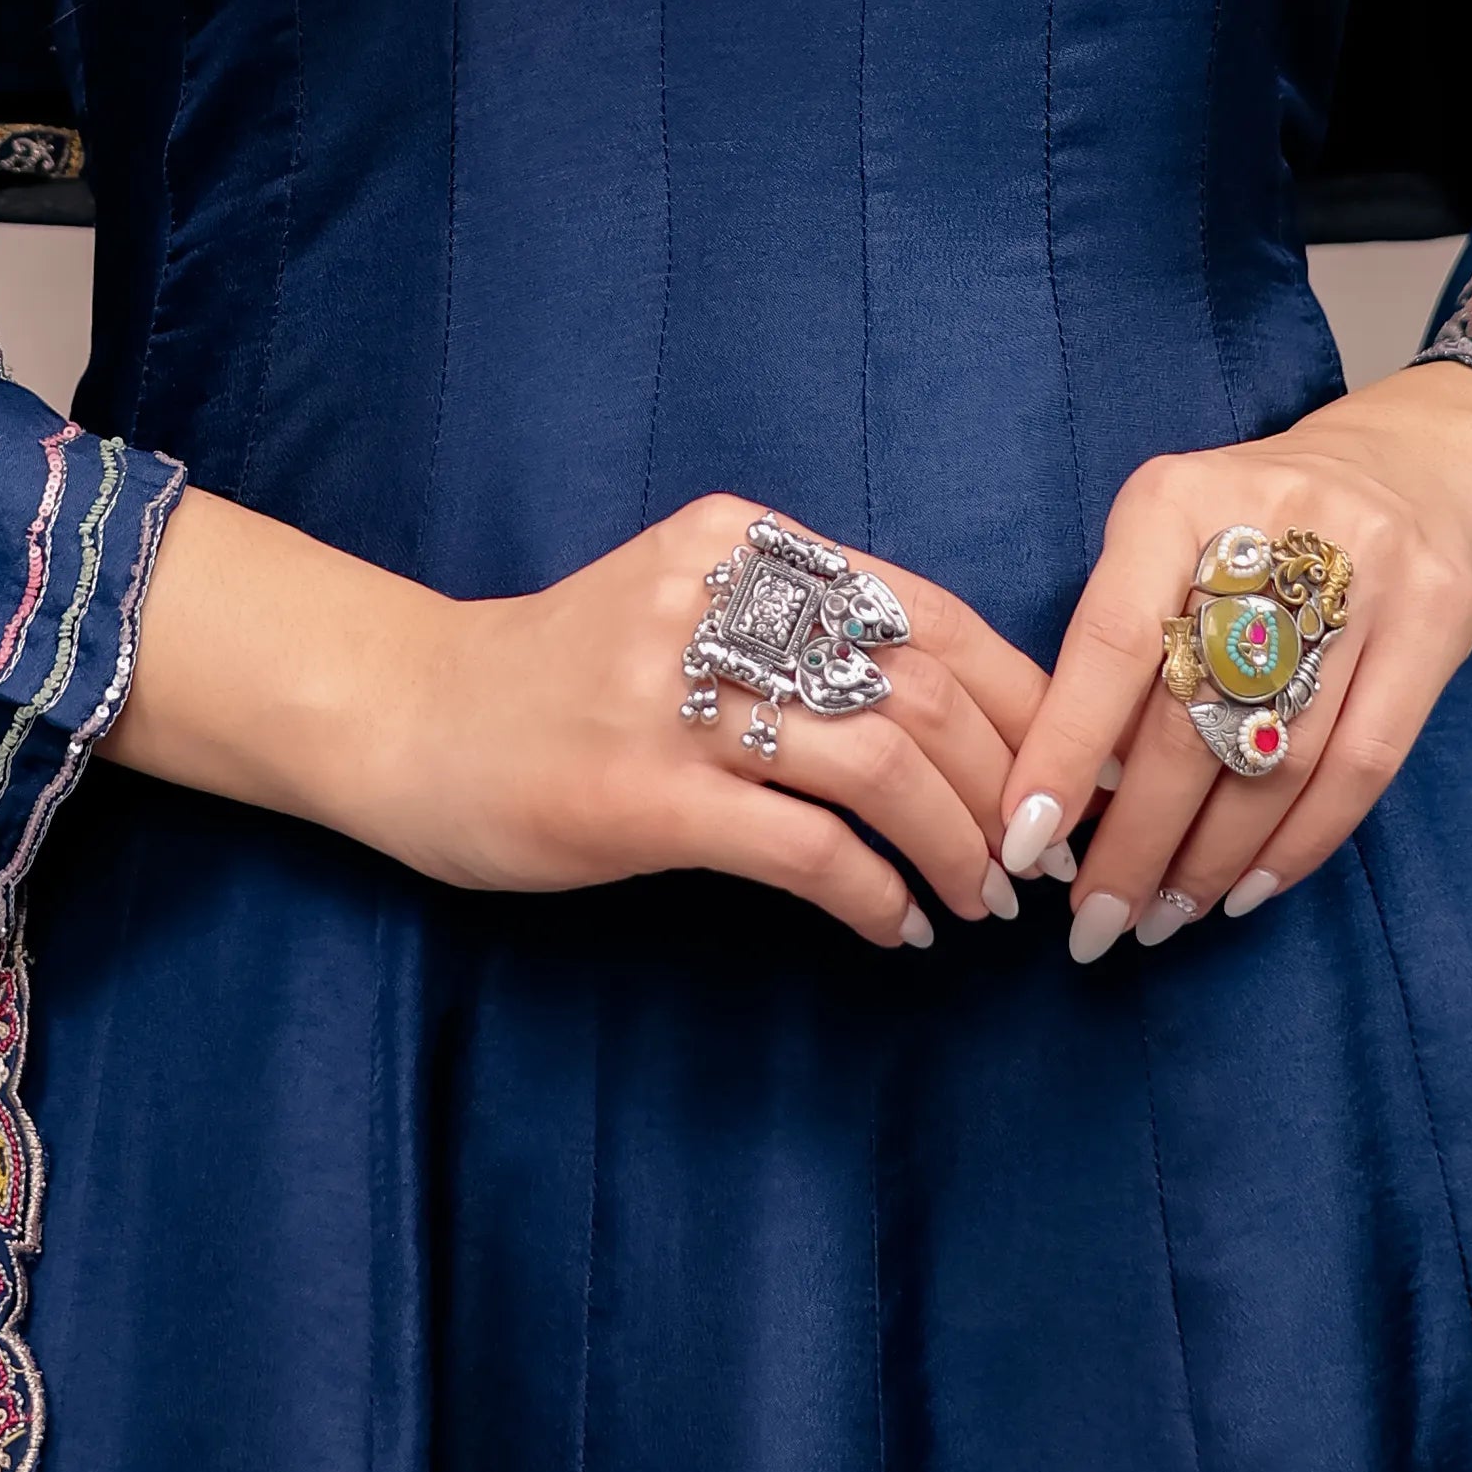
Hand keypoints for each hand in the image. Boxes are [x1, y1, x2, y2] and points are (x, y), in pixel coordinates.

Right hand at [105, 483, 1045, 953]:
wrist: (402, 713)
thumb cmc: (562, 675)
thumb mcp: (683, 605)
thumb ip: (797, 627)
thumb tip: (968, 711)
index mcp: (739, 540)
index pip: (929, 612)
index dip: (1026, 698)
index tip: (1069, 771)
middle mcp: (713, 599)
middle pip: (926, 688)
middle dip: (1008, 783)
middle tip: (1039, 855)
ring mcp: (671, 696)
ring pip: (881, 763)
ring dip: (958, 846)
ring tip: (980, 900)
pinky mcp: (638, 794)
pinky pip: (802, 847)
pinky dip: (873, 894)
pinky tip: (893, 931)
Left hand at [991, 369, 1471, 961]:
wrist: (1409, 467)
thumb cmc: (1248, 526)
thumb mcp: (1166, 540)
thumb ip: (1120, 640)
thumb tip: (1067, 790)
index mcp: (1176, 500)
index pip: (1111, 642)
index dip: (1066, 748)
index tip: (1025, 839)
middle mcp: (1271, 530)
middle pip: (1194, 717)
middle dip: (1137, 838)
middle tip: (1096, 920)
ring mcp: (1365, 576)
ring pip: (1278, 757)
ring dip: (1211, 859)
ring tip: (1163, 918)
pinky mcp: (1436, 623)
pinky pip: (1361, 768)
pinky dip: (1298, 845)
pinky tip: (1247, 890)